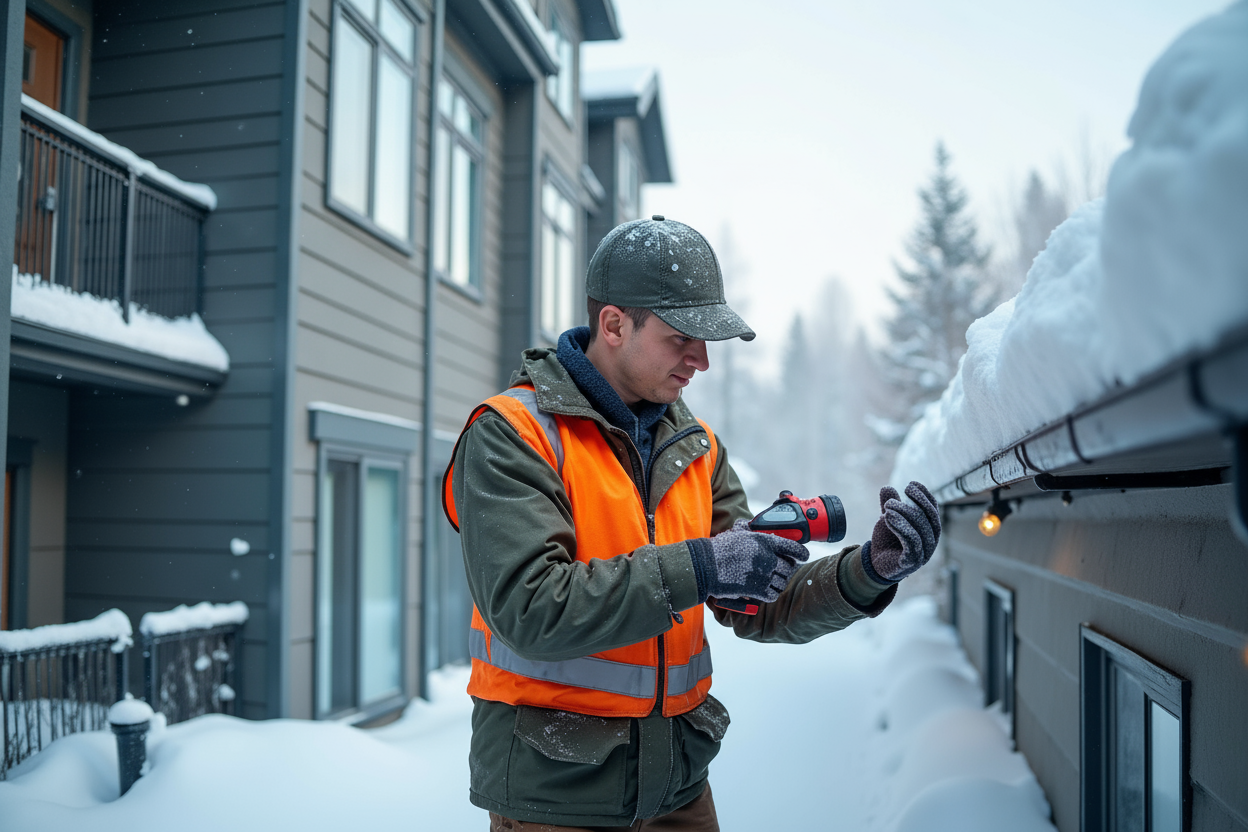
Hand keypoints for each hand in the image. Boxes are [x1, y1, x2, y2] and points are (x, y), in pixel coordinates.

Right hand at [688, 520, 809, 601]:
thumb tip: (748, 524)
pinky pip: (773, 594)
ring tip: (772, 581)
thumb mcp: (737, 533)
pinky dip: (771, 594)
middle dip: (786, 570)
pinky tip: (765, 590)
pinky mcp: (756, 590)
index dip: (801, 553)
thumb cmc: (719, 548)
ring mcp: (763, 574)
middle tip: (781, 571)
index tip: (804, 556)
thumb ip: (748, 529)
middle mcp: (767, 557)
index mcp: (764, 541)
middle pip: (789, 567)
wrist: (706, 565)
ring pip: (782, 582)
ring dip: (778, 583)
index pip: (792, 547)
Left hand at [863, 482, 940, 582]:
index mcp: (929, 530)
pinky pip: (911, 542)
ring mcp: (923, 553)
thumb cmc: (887, 542)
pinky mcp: (912, 562)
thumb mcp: (888, 520)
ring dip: (904, 514)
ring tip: (887, 506)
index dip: (925, 495)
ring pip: (920, 529)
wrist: (876, 565)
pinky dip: (901, 527)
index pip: (933, 510)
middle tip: (894, 497)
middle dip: (915, 503)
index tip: (912, 484)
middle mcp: (931, 542)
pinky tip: (887, 517)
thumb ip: (890, 505)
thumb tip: (887, 488)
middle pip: (929, 519)